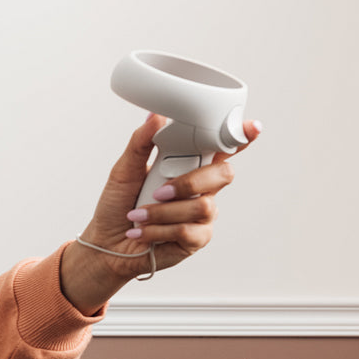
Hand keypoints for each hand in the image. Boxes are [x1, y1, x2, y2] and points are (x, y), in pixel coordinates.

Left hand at [60, 113, 262, 313]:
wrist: (107, 242)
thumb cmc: (118, 205)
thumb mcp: (124, 170)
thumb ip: (141, 143)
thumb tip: (155, 116)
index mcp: (190, 165)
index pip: (222, 148)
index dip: (241, 137)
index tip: (252, 126)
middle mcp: (202, 188)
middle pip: (224, 175)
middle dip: (191, 182)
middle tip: (159, 190)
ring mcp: (202, 214)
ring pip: (202, 206)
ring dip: (164, 211)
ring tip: (139, 215)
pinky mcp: (196, 239)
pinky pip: (189, 231)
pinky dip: (159, 230)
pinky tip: (142, 231)